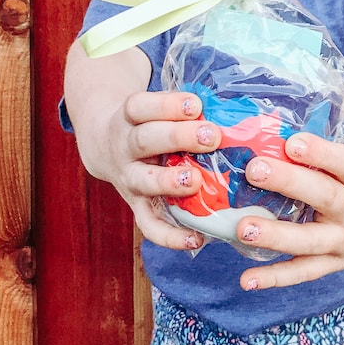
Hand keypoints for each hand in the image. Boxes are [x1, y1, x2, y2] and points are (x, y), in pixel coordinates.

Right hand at [103, 89, 221, 249]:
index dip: (167, 105)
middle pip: (144, 139)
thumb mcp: (155, 108)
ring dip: (169, 182)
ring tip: (195, 181)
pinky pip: (148, 225)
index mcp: (129, 116)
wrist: (106, 145)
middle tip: (211, 136)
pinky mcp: (136, 206)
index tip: (196, 105)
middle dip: (178, 137)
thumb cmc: (148, 122)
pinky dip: (169, 236)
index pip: (140, 106)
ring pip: (143, 181)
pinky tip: (195, 239)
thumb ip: (187, 110)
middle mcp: (124, 147)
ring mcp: (128, 178)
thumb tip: (237, 112)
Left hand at [233, 73, 343, 290]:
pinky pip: (304, 272)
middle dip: (288, 183)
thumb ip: (318, 156)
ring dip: (275, 236)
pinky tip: (246, 279)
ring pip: (310, 241)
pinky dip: (275, 277)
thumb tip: (264, 138)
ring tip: (242, 228)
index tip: (292, 142)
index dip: (319, 152)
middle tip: (254, 170)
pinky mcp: (337, 262)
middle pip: (324, 198)